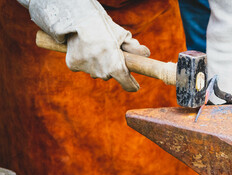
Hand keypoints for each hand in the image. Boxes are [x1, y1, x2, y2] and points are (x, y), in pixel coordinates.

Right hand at [28, 0, 149, 91]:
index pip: (127, 84)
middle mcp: (101, 72)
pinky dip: (84, 60)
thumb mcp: (122, 35)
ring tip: (96, 47)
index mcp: (116, 67)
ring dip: (98, 64)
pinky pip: (83, 66)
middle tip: (110, 53)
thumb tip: (146, 54)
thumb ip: (134, 48)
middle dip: (112, 67)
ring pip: (96, 71)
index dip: (132, 85)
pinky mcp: (73, 65)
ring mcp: (87, 70)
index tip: (135, 86)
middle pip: (110, 75)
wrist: (77, 17)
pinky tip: (84, 48)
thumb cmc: (104, 26)